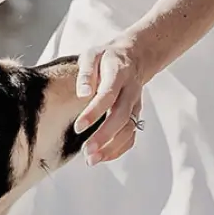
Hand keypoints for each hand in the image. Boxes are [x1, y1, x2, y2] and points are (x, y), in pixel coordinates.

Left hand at [72, 35, 153, 164]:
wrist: (133, 57)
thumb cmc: (106, 57)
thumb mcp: (92, 54)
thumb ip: (85, 72)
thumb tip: (82, 94)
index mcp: (119, 73)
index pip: (108, 95)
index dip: (94, 113)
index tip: (78, 127)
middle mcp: (131, 91)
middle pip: (121, 116)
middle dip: (104, 136)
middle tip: (87, 151)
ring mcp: (136, 104)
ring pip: (129, 129)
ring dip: (112, 147)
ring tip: (91, 159)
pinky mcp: (136, 114)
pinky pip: (132, 135)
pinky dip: (119, 149)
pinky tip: (103, 156)